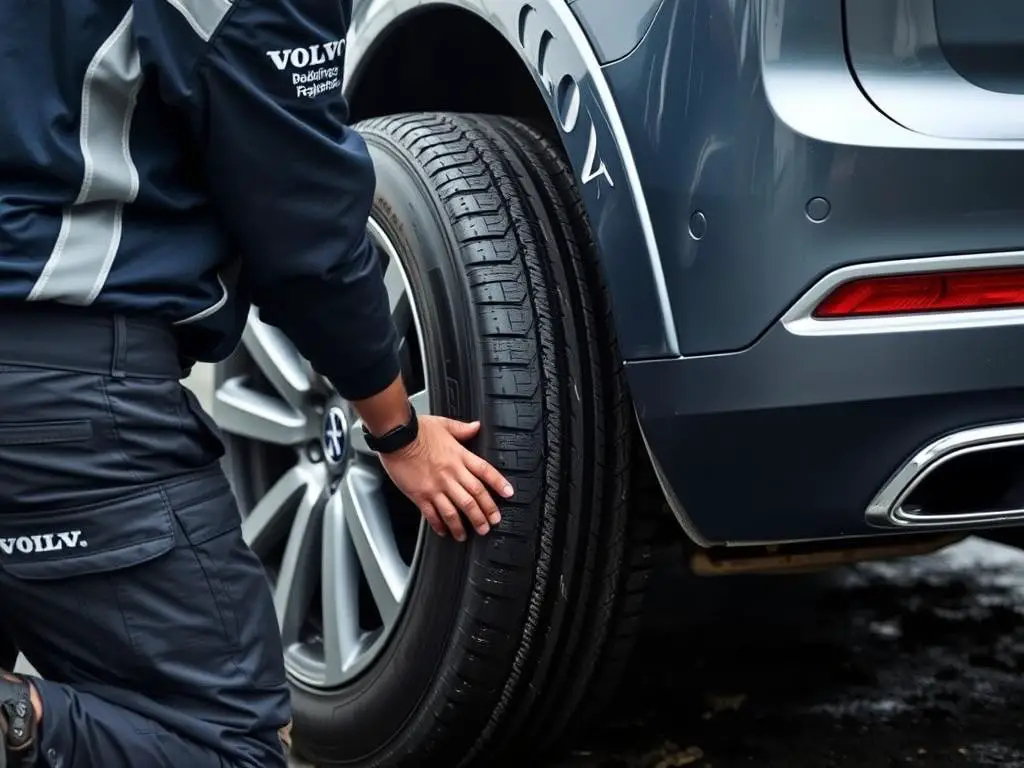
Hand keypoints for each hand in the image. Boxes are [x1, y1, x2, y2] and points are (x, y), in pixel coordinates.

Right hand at [378, 415, 513, 541]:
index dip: (499, 483)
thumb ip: (462, 429)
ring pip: (456, 510)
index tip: (508, 494)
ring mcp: (436, 486)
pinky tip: (445, 532)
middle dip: (486, 512)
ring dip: (465, 524)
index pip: (485, 471)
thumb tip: (477, 426)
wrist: (395, 436)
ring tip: (470, 534)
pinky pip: (433, 514)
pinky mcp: (420, 495)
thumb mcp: (444, 424)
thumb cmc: (417, 430)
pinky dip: (440, 525)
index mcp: (459, 456)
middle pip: (474, 496)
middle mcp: (451, 473)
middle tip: (492, 523)